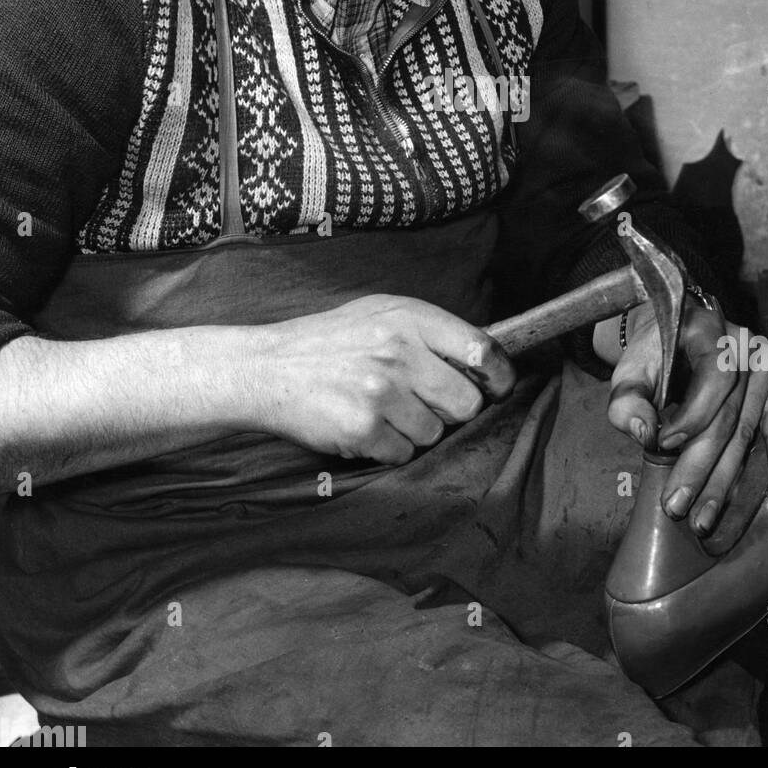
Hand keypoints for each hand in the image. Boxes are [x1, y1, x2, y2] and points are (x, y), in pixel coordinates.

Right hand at [246, 295, 515, 465]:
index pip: (482, 350)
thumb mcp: (380, 313)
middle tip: (422, 402)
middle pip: (467, 402)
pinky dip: (388, 448)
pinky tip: (365, 427)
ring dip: (415, 431)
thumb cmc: (330, 341)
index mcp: (409, 318)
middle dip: (451, 410)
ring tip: (382, 411)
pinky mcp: (363, 429)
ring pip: (436, 433)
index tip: (498, 388)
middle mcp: (399, 352)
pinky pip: (404, 454)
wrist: (268, 368)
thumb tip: (485, 361)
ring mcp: (381, 392)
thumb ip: (430, 331)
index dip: (499, 376)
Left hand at [605, 300, 767, 535]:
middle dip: (701, 467)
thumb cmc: (651, 353)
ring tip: (704, 519)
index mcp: (709, 329)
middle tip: (676, 506)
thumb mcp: (629, 368)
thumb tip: (645, 435)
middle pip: (729, 416)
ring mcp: (766, 366)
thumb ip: (627, 399)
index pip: (713, 378)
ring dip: (726, 481)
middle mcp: (745, 345)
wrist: (673, 329)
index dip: (692, 416)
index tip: (662, 446)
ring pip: (748, 432)